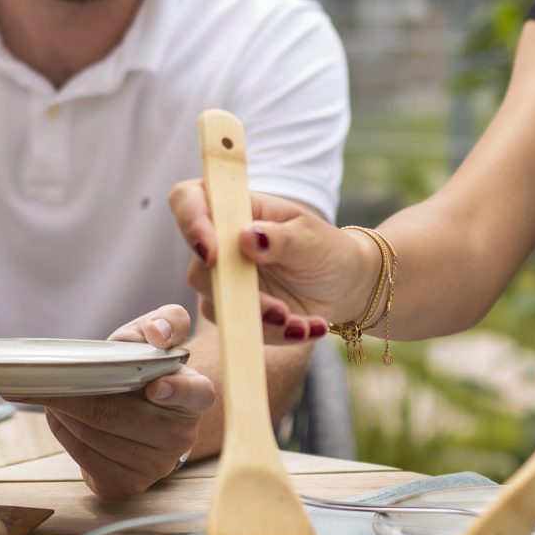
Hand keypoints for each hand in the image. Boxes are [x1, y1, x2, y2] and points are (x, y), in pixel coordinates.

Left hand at [16, 306, 222, 498]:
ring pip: (94, 434)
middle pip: (116, 413)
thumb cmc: (145, 370)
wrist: (137, 415)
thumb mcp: (154, 338)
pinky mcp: (128, 484)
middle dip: (77, 393)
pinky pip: (84, 457)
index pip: (196, 394)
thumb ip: (164, 321)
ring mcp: (156, 465)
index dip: (176, 391)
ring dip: (64, 411)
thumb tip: (158, 333)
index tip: (154, 388)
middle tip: (51, 377)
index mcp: (196, 395)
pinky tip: (63, 418)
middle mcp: (181, 435)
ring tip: (55, 394)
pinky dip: (64, 433)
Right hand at [166, 180, 355, 338]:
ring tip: (302, 323)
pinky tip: (308, 327)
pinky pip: (241, 329)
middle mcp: (222, 244)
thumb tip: (245, 237)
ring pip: (218, 307)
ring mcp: (225, 280)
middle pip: (199, 268)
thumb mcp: (312, 239)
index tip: (212, 254)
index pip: (189, 200)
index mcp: (237, 210)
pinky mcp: (235, 311)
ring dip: (262, 321)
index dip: (190, 222)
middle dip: (239, 296)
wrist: (345, 285)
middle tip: (281, 311)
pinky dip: (277, 334)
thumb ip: (280, 238)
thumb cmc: (328, 250)